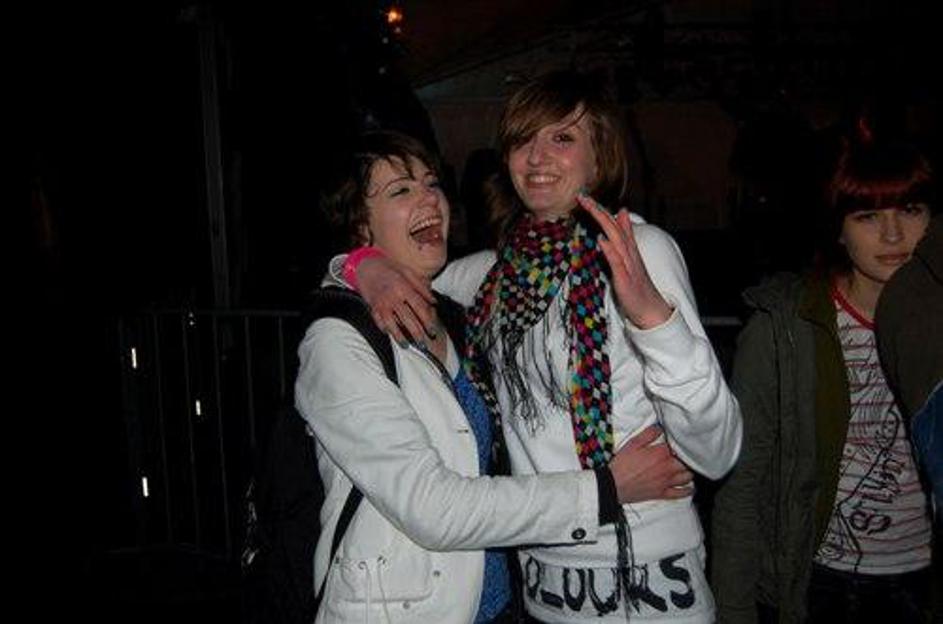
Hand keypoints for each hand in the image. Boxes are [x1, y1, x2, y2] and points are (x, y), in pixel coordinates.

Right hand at [356, 256, 436, 344]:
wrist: (366, 266)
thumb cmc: (390, 268)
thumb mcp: (408, 273)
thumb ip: (422, 287)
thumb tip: (434, 302)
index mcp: (404, 287)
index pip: (419, 308)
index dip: (428, 321)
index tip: (432, 330)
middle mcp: (393, 297)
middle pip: (408, 319)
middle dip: (416, 333)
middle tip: (423, 343)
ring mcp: (381, 303)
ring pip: (392, 324)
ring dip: (399, 336)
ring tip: (406, 345)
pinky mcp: (372, 307)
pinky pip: (379, 322)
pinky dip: (384, 329)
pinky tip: (390, 335)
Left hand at [577, 193, 672, 328]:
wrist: (650, 308)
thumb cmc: (637, 285)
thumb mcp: (629, 257)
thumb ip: (626, 235)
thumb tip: (621, 214)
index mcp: (628, 248)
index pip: (614, 224)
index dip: (600, 210)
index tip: (585, 197)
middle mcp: (629, 252)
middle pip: (613, 227)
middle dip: (598, 211)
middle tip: (583, 196)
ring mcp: (628, 264)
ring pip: (616, 239)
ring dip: (604, 223)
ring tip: (591, 209)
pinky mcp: (625, 278)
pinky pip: (617, 262)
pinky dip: (610, 250)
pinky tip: (601, 239)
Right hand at [609, 424, 693, 503]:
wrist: (613, 485)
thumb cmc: (622, 464)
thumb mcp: (633, 443)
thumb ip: (649, 433)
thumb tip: (661, 427)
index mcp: (661, 453)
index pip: (679, 446)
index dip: (682, 442)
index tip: (683, 440)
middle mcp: (668, 467)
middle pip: (688, 462)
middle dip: (689, 457)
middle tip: (687, 454)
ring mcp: (666, 482)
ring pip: (687, 476)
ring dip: (689, 471)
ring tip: (688, 467)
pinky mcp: (662, 493)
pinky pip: (681, 493)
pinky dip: (688, 490)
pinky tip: (690, 487)